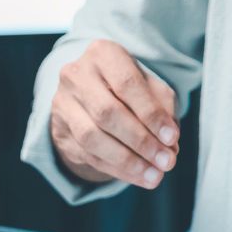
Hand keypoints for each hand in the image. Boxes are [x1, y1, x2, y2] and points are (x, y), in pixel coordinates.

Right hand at [48, 39, 179, 187]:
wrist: (91, 92)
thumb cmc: (129, 86)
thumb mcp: (150, 86)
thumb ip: (163, 108)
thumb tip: (170, 143)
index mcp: (103, 54)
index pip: (127, 84)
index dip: (151, 114)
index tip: (172, 138)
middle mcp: (77, 75)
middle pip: (107, 113)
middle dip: (141, 141)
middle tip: (167, 161)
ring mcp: (63, 103)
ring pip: (93, 138)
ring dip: (128, 161)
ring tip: (155, 175)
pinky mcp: (59, 129)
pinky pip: (87, 155)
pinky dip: (116, 169)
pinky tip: (139, 177)